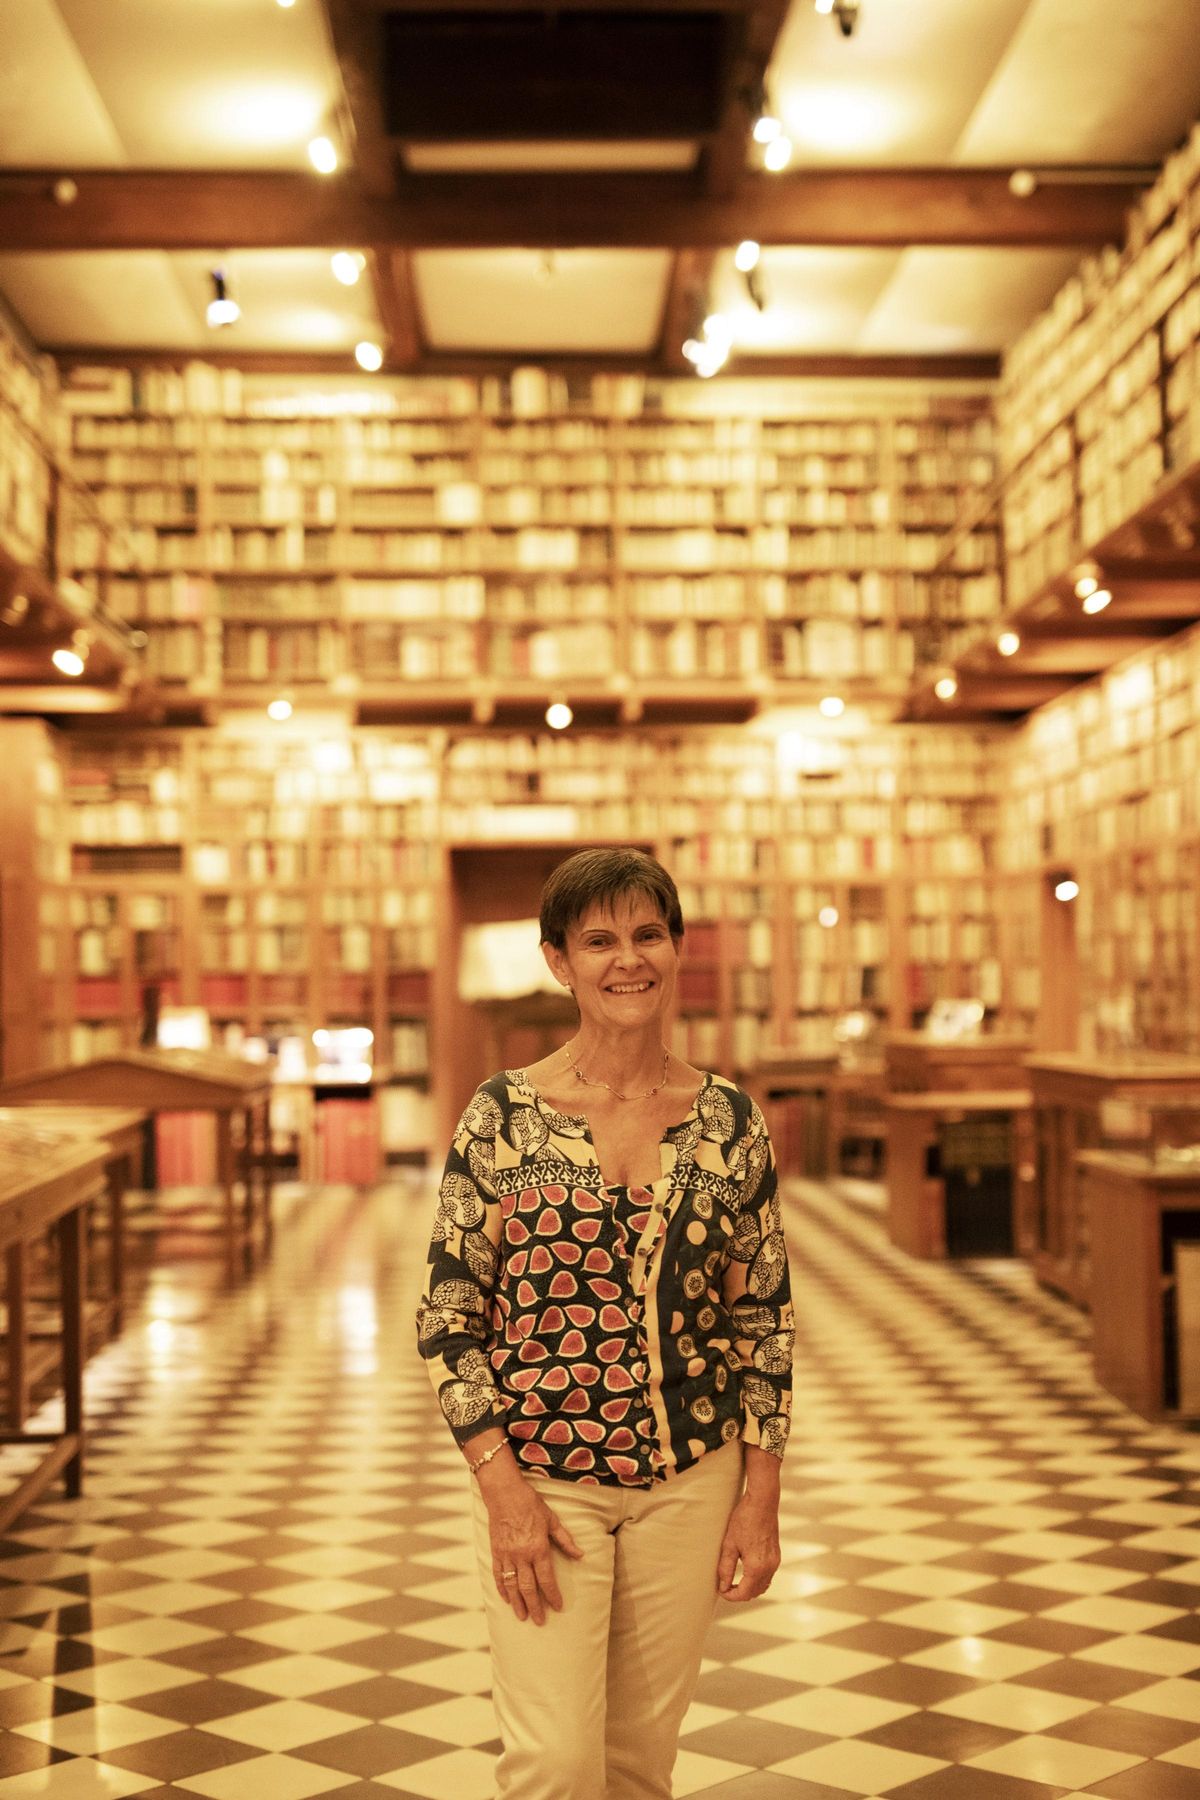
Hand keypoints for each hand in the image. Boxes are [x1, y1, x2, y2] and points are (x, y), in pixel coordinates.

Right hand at [483, 1468, 582, 1624]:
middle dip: (535, 1606)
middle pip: (528, 1588)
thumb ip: (565, 1540)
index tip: (557, 1607)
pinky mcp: (496, 1552)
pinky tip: (506, 1599)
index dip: (553, 1595)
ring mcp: (507, 1555)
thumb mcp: (552, 1520)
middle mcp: (522, 1555)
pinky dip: (502, 1588)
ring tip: (522, 1617)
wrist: (504, 1493)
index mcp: (538, 1548)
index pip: (546, 1579)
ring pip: (512, 1585)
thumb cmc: (530, 1504)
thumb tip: (580, 1555)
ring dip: (518, 1603)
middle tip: (540, 1621)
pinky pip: (498, 1575)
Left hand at [716, 1492, 779, 1603]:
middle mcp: (769, 1568)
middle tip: (725, 1587)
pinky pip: (768, 1576)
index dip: (730, 1596)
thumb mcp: (730, 1544)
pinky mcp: (777, 1556)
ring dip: (749, 1588)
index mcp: (756, 1567)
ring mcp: (775, 1562)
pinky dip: (757, 1580)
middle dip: (739, 1594)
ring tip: (734, 1581)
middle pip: (754, 1593)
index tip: (720, 1590)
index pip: (743, 1593)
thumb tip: (722, 1586)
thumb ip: (725, 1568)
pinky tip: (746, 1572)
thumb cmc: (744, 1520)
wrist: (763, 1502)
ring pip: (763, 1586)